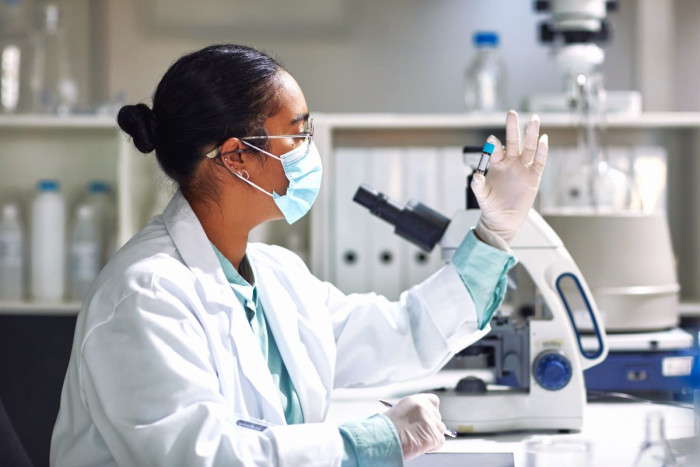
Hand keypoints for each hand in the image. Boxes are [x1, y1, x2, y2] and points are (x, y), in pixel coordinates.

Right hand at [382, 393, 445, 460]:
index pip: (433, 401)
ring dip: (431, 436)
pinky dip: (432, 446)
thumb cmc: (386, 428)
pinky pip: (440, 442)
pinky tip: (419, 446)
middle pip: (437, 418)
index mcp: (416, 400)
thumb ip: (414, 413)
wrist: (381, 439)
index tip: (430, 418)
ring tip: (416, 440)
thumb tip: (424, 420)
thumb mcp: (400, 412)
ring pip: (440, 430)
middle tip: (418, 434)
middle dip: (431, 427)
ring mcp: (431, 422)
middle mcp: (425, 408)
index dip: (432, 411)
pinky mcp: (434, 436)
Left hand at [471, 110, 548, 247]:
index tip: (492, 141)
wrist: (503, 219)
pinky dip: (543, 151)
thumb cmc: (490, 205)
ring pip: (528, 147)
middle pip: (513, 141)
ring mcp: (523, 168)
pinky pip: (540, 162)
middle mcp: (510, 162)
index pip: (496, 150)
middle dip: (513, 127)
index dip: (494, 145)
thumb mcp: (482, 196)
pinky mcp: (534, 176)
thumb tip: (476, 175)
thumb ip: (478, 185)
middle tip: (511, 113)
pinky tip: (544, 140)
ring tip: (534, 119)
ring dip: (531, 133)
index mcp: (496, 164)